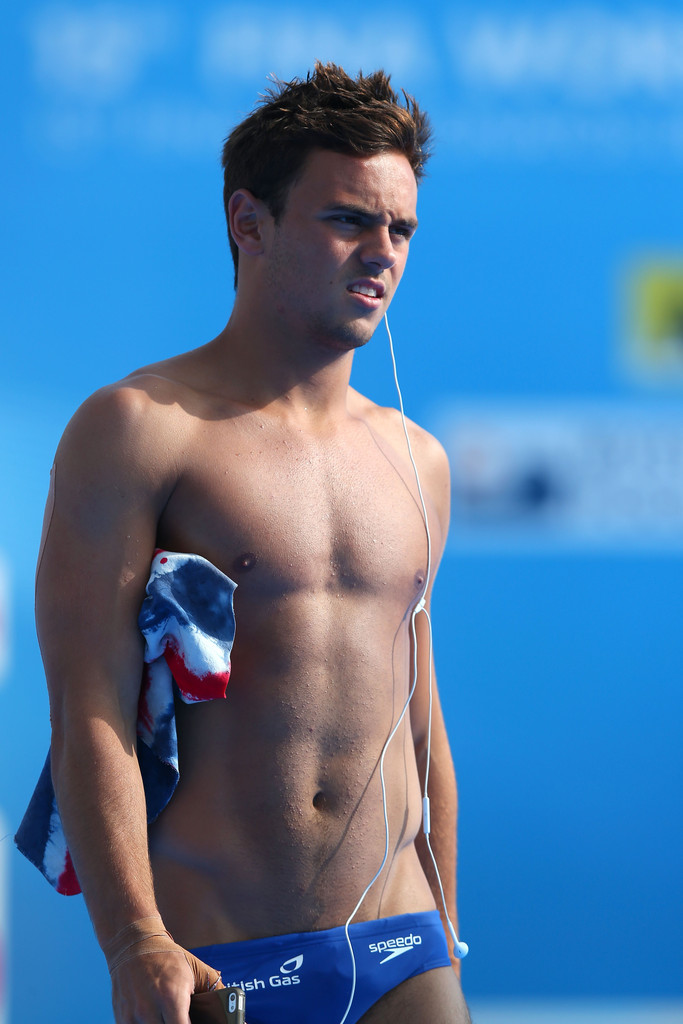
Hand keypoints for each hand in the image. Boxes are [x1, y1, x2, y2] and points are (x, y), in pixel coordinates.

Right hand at [105, 915, 222, 1022]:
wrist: (133, 944)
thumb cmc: (169, 958)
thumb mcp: (196, 970)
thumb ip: (216, 992)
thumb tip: (239, 1018)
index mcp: (172, 997)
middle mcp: (150, 1009)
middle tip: (187, 1020)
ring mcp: (133, 1015)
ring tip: (172, 1017)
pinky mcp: (121, 1018)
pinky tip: (159, 1019)